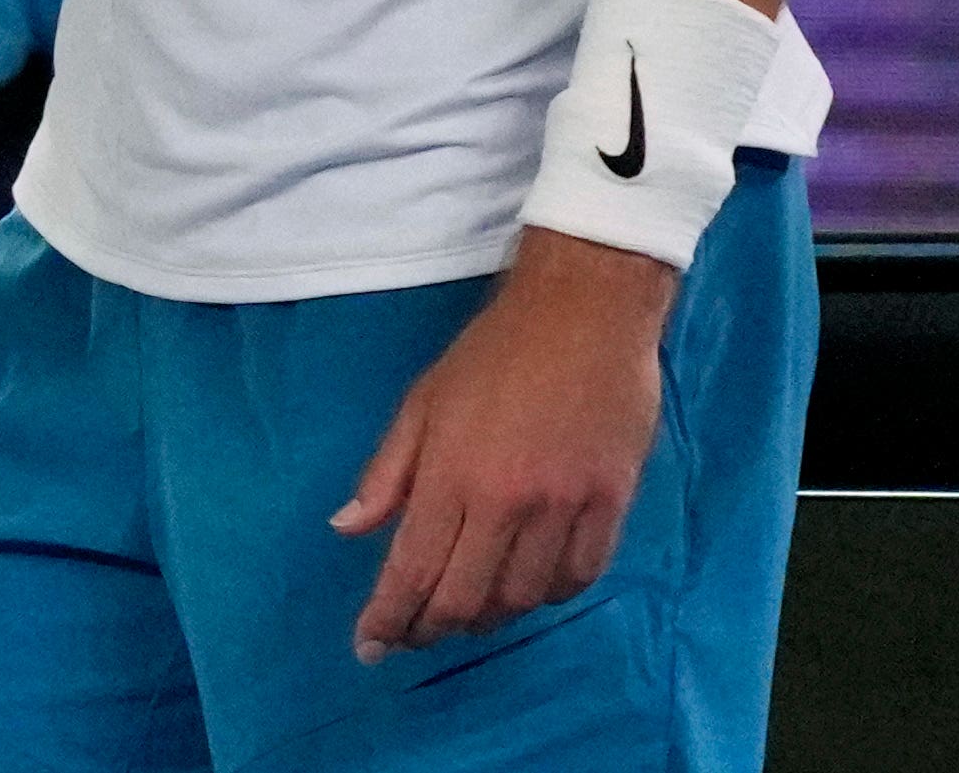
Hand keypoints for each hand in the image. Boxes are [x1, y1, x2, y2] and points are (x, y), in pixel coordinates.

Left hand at [330, 228, 673, 659]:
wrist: (585, 309)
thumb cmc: (495, 350)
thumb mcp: (423, 400)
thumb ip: (387, 472)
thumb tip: (347, 528)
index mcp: (451, 474)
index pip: (413, 570)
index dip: (388, 619)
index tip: (369, 648)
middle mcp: (507, 501)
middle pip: (465, 598)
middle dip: (431, 628)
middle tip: (415, 635)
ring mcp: (564, 505)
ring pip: (524, 597)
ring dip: (490, 616)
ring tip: (469, 611)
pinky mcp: (611, 502)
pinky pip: (581, 576)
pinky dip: (550, 595)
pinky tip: (531, 588)